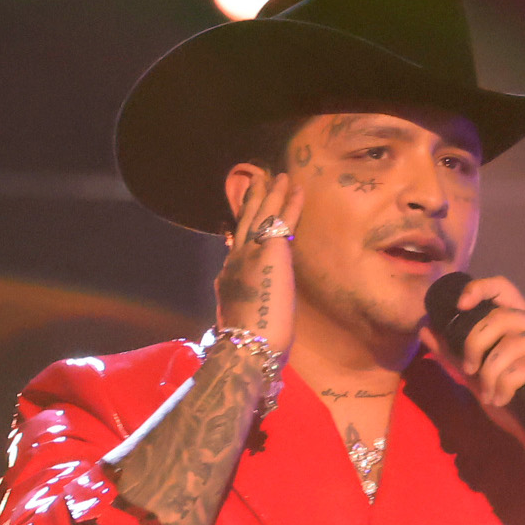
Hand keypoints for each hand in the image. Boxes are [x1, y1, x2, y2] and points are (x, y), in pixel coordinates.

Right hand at [214, 165, 301, 366]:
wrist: (248, 348)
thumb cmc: (249, 347)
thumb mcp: (242, 321)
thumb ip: (243, 307)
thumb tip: (244, 310)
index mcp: (229, 278)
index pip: (237, 247)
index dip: (243, 230)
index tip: (245, 217)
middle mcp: (236, 260)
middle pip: (244, 222)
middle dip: (253, 201)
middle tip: (258, 181)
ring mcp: (252, 253)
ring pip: (262, 214)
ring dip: (272, 193)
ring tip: (280, 176)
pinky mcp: (271, 252)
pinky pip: (282, 219)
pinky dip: (289, 202)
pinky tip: (296, 187)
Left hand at [432, 274, 524, 451]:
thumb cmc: (520, 405)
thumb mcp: (480, 378)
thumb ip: (454, 354)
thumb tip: (424, 329)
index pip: (503, 288)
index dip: (479, 290)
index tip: (460, 306)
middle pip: (500, 316)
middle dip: (475, 343)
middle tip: (470, 370)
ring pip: (510, 344)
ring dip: (491, 373)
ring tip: (490, 395)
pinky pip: (524, 366)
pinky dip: (506, 385)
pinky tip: (503, 399)